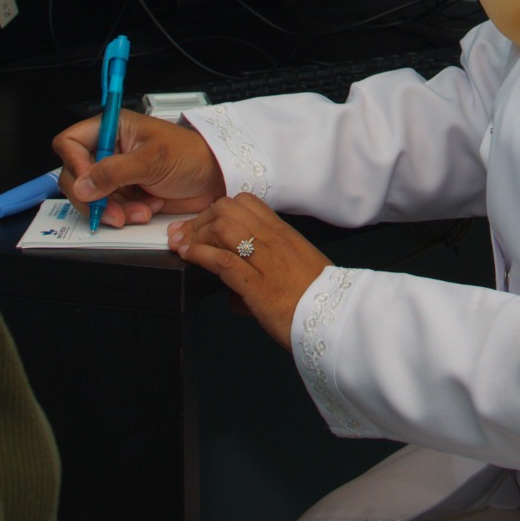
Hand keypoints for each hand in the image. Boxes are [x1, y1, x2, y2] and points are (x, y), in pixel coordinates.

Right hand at [52, 110, 224, 228]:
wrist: (215, 179)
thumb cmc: (192, 156)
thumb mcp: (152, 160)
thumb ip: (114, 172)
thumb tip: (82, 186)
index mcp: (113, 128)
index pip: (71, 142)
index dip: (74, 164)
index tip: (87, 183)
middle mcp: (110, 149)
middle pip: (75, 175)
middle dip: (93, 197)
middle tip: (112, 211)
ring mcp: (116, 174)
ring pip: (91, 197)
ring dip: (113, 210)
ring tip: (140, 211)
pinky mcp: (125, 193)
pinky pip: (109, 209)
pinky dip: (125, 214)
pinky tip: (147, 209)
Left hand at [169, 194, 330, 347]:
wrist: (336, 318)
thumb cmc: (320, 300)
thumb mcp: (297, 274)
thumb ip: (266, 276)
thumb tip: (236, 297)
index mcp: (285, 234)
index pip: (247, 202)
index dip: (220, 209)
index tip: (205, 223)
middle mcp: (274, 241)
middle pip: (228, 210)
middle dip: (201, 220)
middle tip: (186, 235)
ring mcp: (265, 261)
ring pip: (222, 228)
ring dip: (196, 236)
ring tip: (183, 246)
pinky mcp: (257, 285)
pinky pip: (222, 260)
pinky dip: (199, 255)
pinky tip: (188, 257)